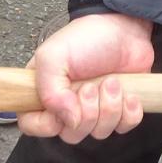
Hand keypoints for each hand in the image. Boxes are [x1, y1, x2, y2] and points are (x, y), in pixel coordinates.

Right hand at [19, 12, 154, 142]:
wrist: (124, 27)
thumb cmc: (86, 38)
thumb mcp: (54, 56)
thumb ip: (50, 91)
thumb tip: (68, 120)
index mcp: (44, 92)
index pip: (31, 125)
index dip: (46, 125)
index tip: (62, 108)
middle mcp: (67, 105)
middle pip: (70, 135)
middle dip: (87, 113)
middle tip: (91, 87)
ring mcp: (94, 110)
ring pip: (98, 133)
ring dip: (109, 107)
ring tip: (112, 81)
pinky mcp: (119, 111)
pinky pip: (123, 128)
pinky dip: (129, 112)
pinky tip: (129, 93)